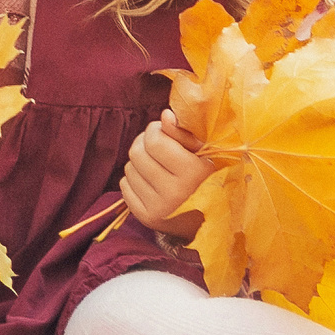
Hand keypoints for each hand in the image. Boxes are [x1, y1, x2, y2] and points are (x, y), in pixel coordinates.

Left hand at [120, 110, 209, 238]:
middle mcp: (175, 193)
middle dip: (145, 144)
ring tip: (158, 167)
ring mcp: (160, 208)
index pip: (154, 140)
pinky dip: (134, 181)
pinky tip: (151, 184)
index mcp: (194, 172)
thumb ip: (184, 132)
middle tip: (158, 148)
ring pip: (129, 168)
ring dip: (140, 163)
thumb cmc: (208, 177)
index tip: (164, 132)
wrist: (210, 219)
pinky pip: (124, 187)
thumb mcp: (205, 152)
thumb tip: (165, 115)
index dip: (155, 130)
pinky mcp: (147, 218)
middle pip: (137, 152)